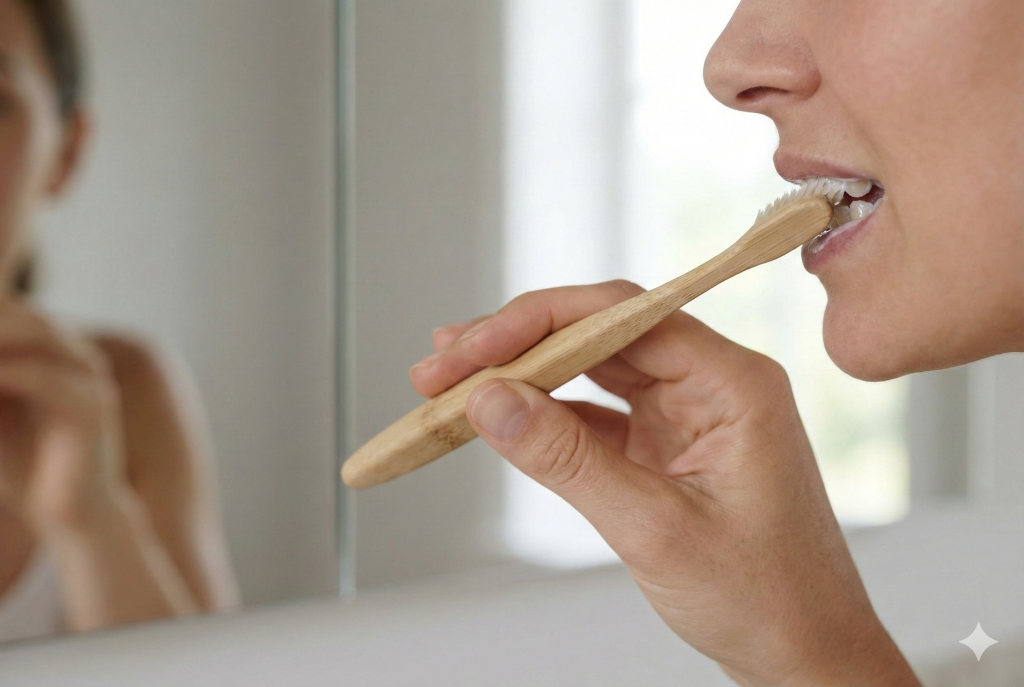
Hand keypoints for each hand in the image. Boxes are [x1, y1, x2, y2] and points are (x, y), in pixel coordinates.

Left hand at [0, 299, 124, 533]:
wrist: (73, 514)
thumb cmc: (24, 465)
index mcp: (54, 348)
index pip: (6, 309)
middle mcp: (75, 352)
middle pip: (17, 312)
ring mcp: (91, 374)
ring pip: (33, 333)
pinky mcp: (94, 405)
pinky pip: (42, 375)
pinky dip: (0, 373)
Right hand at [412, 281, 919, 686]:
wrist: (804, 655)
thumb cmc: (765, 598)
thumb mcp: (654, 529)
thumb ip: (568, 460)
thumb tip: (489, 401)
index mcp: (731, 381)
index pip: (622, 315)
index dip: (538, 322)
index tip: (472, 346)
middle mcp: (709, 382)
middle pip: (598, 333)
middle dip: (515, 346)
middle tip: (442, 364)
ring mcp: (685, 412)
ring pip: (589, 369)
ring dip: (522, 376)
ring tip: (452, 385)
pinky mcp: (664, 444)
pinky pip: (593, 414)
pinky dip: (543, 416)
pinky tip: (499, 419)